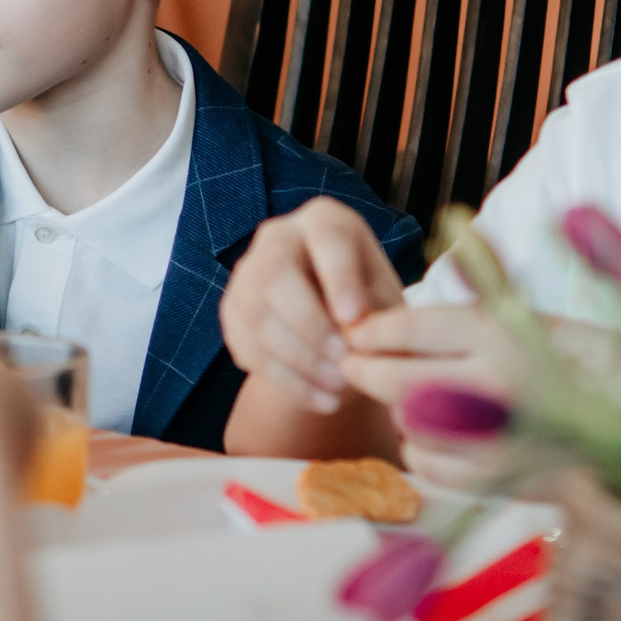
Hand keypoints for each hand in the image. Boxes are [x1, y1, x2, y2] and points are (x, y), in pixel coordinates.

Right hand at [221, 197, 406, 414]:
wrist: (335, 330)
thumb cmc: (370, 306)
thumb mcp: (387, 303)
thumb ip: (379, 315)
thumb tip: (360, 339)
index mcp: (325, 221)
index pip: (327, 239)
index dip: (339, 276)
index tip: (354, 315)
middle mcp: (277, 238)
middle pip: (276, 273)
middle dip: (310, 324)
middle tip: (343, 363)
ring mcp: (247, 274)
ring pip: (257, 315)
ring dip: (299, 359)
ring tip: (338, 389)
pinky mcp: (233, 312)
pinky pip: (248, 347)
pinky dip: (287, 380)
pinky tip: (320, 399)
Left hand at [339, 303, 522, 490]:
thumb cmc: (580, 359)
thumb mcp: (530, 319)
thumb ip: (461, 323)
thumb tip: (381, 331)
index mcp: (505, 336)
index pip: (410, 328)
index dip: (374, 331)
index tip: (358, 333)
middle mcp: (497, 389)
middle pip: (395, 381)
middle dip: (364, 371)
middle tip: (353, 364)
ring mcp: (496, 442)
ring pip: (406, 425)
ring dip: (398, 409)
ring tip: (413, 395)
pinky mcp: (497, 482)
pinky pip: (427, 465)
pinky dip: (420, 447)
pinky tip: (438, 432)